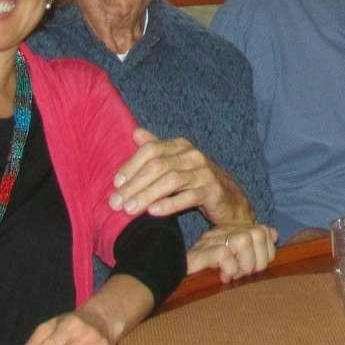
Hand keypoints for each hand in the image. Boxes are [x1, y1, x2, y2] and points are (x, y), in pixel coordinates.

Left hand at [111, 129, 252, 224]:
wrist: (229, 200)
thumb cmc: (196, 181)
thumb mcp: (176, 163)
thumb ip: (156, 149)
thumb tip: (135, 133)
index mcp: (181, 146)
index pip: (152, 150)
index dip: (132, 165)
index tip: (116, 183)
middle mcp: (193, 155)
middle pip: (159, 166)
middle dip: (134, 184)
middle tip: (115, 203)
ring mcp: (204, 172)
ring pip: (171, 181)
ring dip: (147, 195)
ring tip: (129, 210)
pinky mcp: (212, 191)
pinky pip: (188, 197)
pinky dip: (169, 204)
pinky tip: (153, 212)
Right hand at [186, 222, 277, 281]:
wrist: (173, 279)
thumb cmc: (207, 277)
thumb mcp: (235, 263)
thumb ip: (255, 248)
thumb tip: (273, 233)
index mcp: (232, 232)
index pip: (263, 232)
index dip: (267, 254)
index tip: (254, 269)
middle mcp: (222, 232)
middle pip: (257, 234)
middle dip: (258, 260)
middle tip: (244, 274)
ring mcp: (210, 241)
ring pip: (243, 240)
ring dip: (244, 265)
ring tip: (234, 275)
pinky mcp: (200, 253)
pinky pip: (225, 254)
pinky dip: (229, 269)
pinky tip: (223, 277)